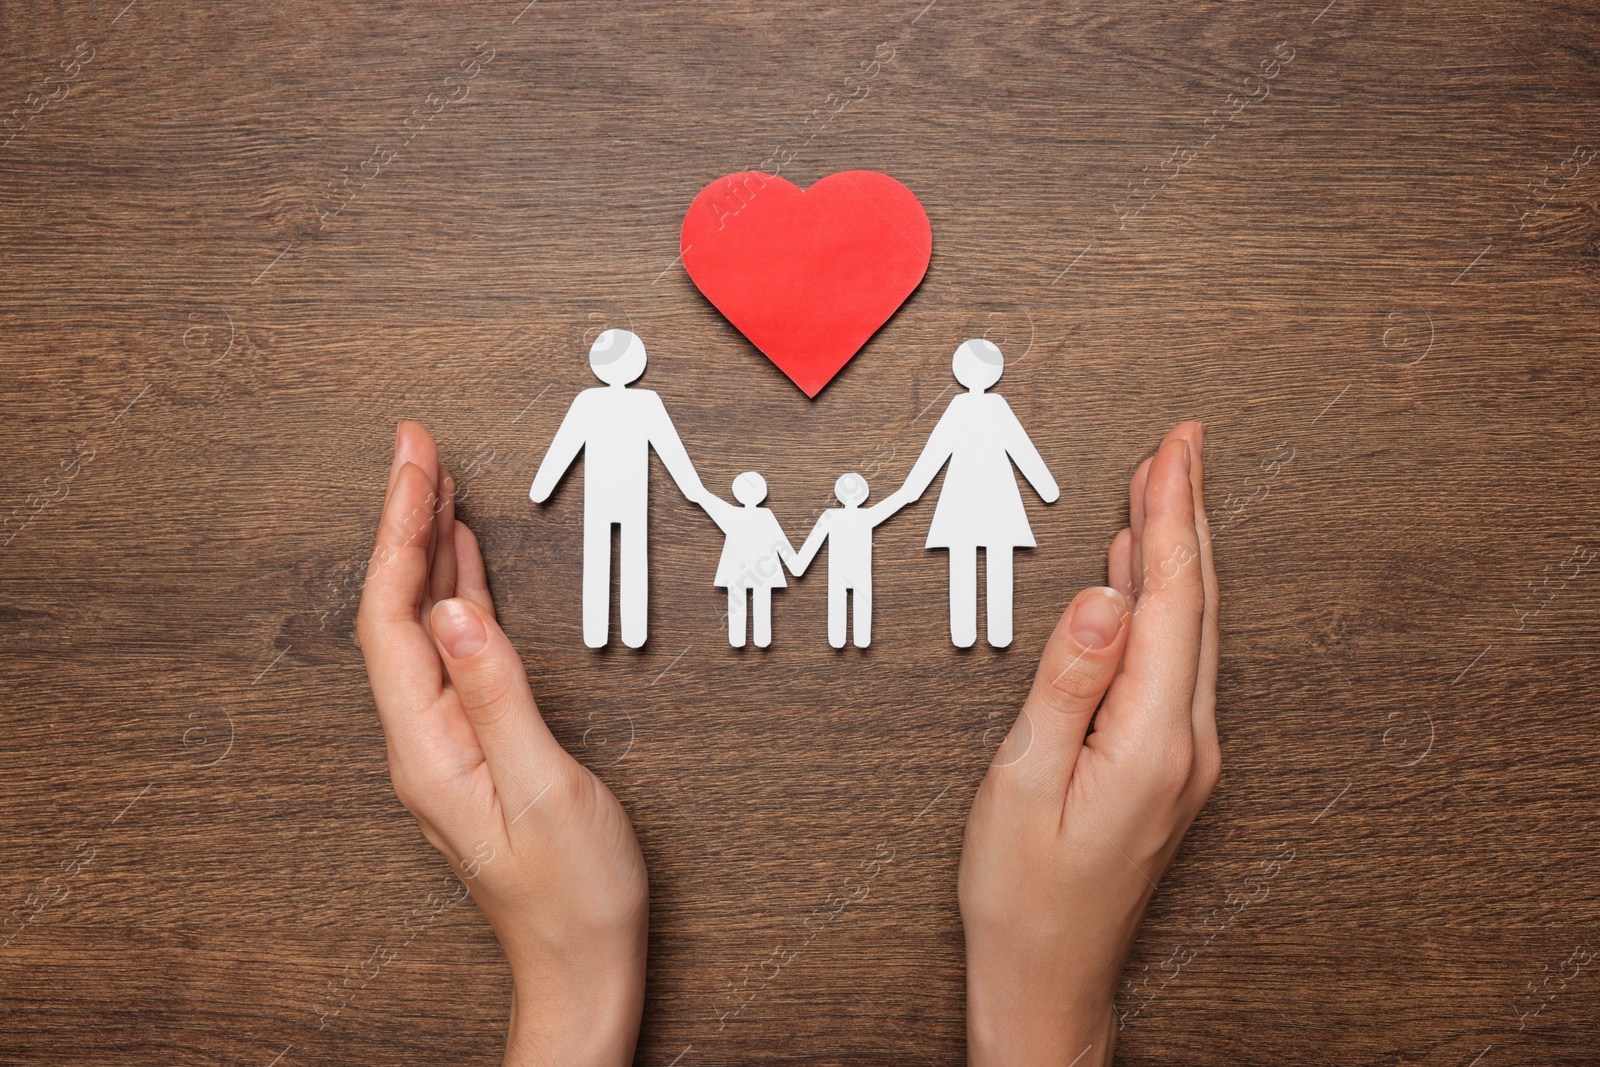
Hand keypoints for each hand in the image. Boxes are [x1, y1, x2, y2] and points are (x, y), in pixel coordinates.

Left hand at [358, 422, 647, 1066]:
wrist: (582, 966)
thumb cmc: (573, 896)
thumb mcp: (547, 787)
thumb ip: (499, 695)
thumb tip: (459, 612)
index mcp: (429, 748)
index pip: (395, 618)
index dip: (401, 533)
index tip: (414, 466)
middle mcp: (424, 741)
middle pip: (398, 611)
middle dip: (406, 522)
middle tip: (417, 449)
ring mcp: (446, 744)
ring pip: (423, 626)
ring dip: (428, 551)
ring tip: (437, 485)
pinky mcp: (474, 746)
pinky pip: (454, 652)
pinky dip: (459, 595)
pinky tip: (465, 569)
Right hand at [958, 421, 1218, 1066]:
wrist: (1049, 975)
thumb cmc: (1024, 893)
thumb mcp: (1023, 781)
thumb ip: (1067, 683)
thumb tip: (1101, 596)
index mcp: (1153, 741)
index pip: (1169, 601)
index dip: (1171, 516)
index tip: (1172, 452)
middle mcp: (1186, 744)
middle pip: (1193, 604)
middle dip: (1185, 515)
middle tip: (1179, 446)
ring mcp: (1184, 757)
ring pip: (1188, 630)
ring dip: (1176, 554)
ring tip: (1162, 492)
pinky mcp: (1168, 766)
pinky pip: (1173, 662)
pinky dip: (1161, 604)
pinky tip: (1141, 582)